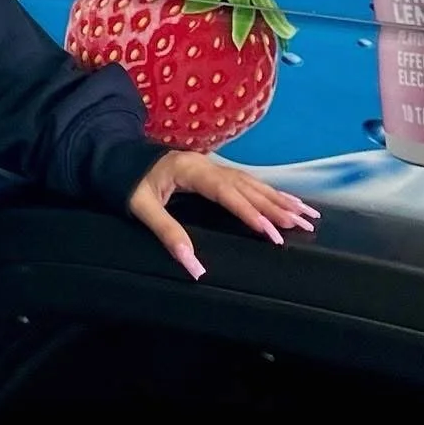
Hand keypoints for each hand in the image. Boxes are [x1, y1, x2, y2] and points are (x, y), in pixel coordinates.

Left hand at [127, 151, 317, 280]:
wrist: (117, 157)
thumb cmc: (128, 183)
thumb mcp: (141, 208)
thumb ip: (167, 233)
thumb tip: (194, 267)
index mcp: (191, 170)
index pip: (227, 194)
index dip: (251, 213)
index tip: (273, 233)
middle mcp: (207, 165)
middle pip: (247, 187)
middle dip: (277, 207)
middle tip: (304, 225)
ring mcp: (212, 166)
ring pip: (252, 183)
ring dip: (279, 199)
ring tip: (307, 215)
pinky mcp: (214, 171)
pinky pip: (247, 182)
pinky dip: (269, 192)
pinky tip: (287, 200)